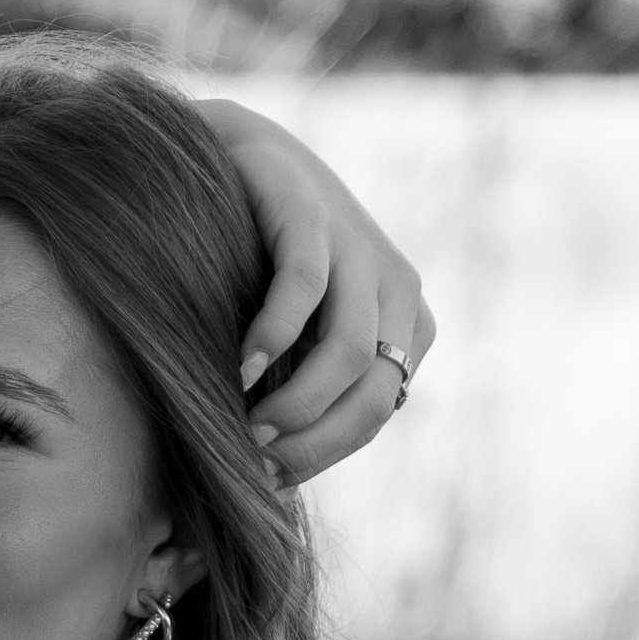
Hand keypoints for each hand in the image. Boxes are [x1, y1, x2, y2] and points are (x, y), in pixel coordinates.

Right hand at [198, 97, 437, 482]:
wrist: (233, 155)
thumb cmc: (258, 265)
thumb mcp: (297, 336)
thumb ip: (305, 389)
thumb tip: (273, 483)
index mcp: (406, 326)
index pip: (373, 414)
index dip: (320, 455)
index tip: (263, 476)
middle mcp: (397, 288)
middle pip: (373, 394)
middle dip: (313, 441)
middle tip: (253, 457)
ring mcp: (360, 247)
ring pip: (351, 352)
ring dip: (297, 402)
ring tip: (245, 422)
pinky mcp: (312, 212)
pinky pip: (306, 286)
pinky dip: (274, 335)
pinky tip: (240, 368)